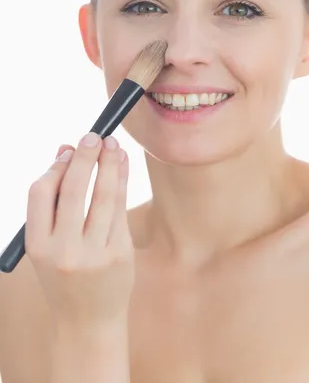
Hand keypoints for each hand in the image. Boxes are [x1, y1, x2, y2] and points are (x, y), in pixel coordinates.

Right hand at [25, 133, 133, 327]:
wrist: (87, 322)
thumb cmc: (65, 274)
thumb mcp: (48, 245)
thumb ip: (54, 202)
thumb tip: (65, 151)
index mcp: (37, 246)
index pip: (40, 193)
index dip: (55, 168)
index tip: (68, 151)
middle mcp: (63, 251)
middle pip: (73, 190)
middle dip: (84, 157)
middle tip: (93, 136)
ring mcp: (93, 254)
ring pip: (103, 196)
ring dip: (109, 164)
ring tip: (113, 144)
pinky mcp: (119, 255)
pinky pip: (120, 210)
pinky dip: (121, 182)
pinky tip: (122, 165)